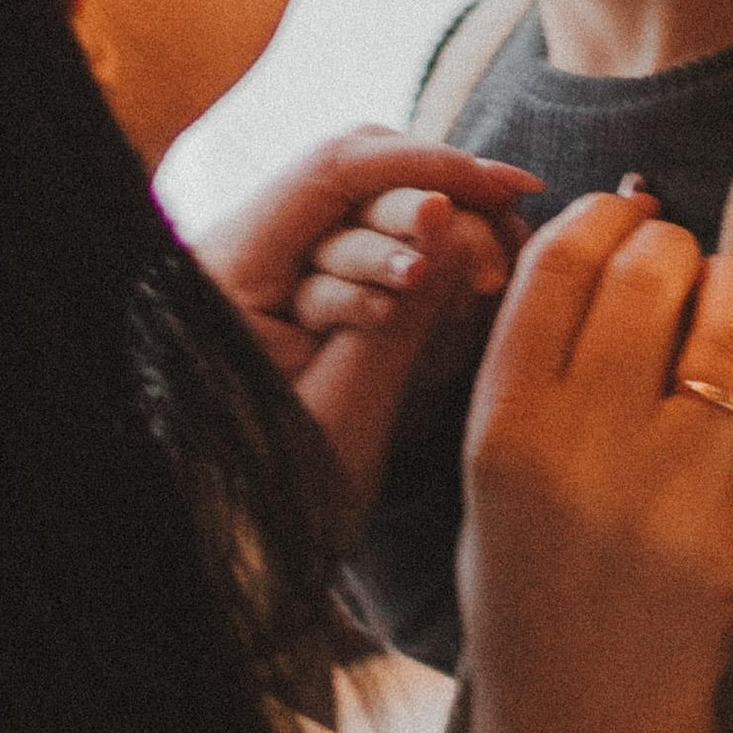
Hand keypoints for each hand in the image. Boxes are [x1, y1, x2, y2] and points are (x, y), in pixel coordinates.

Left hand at [194, 132, 543, 517]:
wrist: (237, 565)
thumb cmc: (280, 503)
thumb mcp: (349, 408)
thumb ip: (403, 311)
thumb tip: (455, 218)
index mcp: (223, 268)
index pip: (330, 169)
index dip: (425, 166)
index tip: (503, 188)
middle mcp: (232, 250)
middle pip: (346, 180)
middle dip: (433, 204)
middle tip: (509, 228)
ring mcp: (256, 268)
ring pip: (357, 213)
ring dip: (424, 244)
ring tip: (487, 272)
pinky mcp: (283, 292)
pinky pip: (353, 251)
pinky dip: (407, 271)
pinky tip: (452, 289)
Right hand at [457, 193, 732, 732]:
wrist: (583, 713)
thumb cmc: (530, 566)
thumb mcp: (485, 458)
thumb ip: (532, 347)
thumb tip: (615, 215)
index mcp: (507, 431)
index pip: (561, 265)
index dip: (603, 216)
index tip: (625, 217)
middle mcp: (589, 458)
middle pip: (651, 276)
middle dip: (675, 246)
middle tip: (680, 265)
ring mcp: (680, 502)